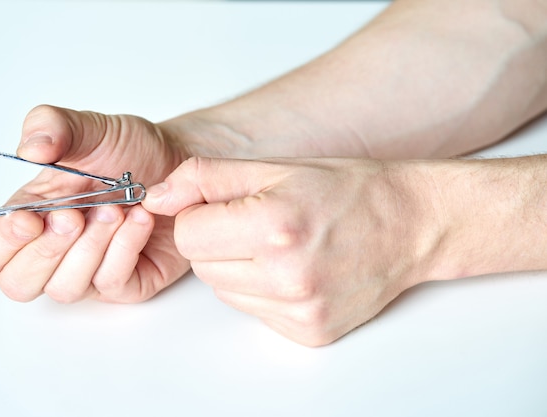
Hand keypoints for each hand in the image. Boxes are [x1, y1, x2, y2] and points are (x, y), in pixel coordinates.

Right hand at [0, 105, 190, 302]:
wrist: (178, 161)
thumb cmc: (130, 150)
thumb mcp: (90, 128)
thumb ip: (53, 127)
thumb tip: (29, 149)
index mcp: (32, 216)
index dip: (1, 242)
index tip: (28, 219)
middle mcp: (56, 250)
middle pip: (19, 283)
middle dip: (45, 252)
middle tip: (74, 216)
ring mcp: (90, 271)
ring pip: (65, 288)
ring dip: (89, 249)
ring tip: (116, 209)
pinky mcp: (127, 281)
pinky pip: (112, 283)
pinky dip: (124, 249)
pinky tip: (140, 218)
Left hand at [143, 157, 434, 345]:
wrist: (411, 224)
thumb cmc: (347, 190)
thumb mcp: (274, 167)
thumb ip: (205, 178)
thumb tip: (155, 197)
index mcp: (275, 226)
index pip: (187, 234)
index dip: (200, 215)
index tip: (227, 206)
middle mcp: (287, 277)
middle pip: (202, 266)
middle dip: (217, 242)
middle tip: (259, 223)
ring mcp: (300, 311)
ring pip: (223, 291)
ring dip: (238, 268)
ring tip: (280, 246)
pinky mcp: (309, 333)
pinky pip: (254, 311)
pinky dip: (262, 291)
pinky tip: (296, 270)